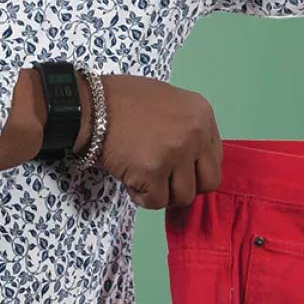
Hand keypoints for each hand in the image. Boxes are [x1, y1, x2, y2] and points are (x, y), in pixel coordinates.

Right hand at [0, 67, 220, 205]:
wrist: (87, 104)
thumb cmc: (123, 101)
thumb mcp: (168, 102)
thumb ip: (187, 127)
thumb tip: (195, 160)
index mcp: (202, 114)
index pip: (215, 159)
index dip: (195, 170)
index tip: (178, 170)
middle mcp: (195, 133)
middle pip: (208, 183)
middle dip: (185, 187)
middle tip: (164, 182)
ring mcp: (175, 152)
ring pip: (183, 197)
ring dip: (162, 193)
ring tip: (143, 178)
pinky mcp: (152, 171)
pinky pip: (156, 202)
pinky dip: (142, 197)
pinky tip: (130, 181)